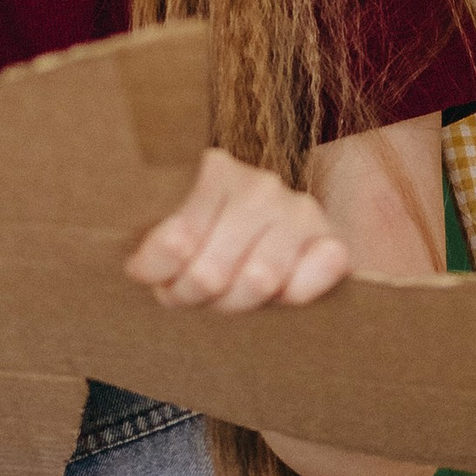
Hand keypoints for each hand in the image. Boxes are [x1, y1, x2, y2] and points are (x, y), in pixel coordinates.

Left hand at [125, 147, 351, 313]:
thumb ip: (161, 251)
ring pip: (260, 278)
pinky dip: (297, 291)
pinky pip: (319, 271)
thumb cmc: (213, 243)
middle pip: (213, 271)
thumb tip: (142, 267)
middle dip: (196, 295)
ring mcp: (300, 211)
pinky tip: (281, 295)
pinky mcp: (333, 241)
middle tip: (191, 297)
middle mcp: (261, 186)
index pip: (178, 239)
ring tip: (224, 298)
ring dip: (237, 302)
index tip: (160, 284)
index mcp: (217, 173)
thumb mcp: (178, 241)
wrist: (273, 242)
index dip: (162, 275)